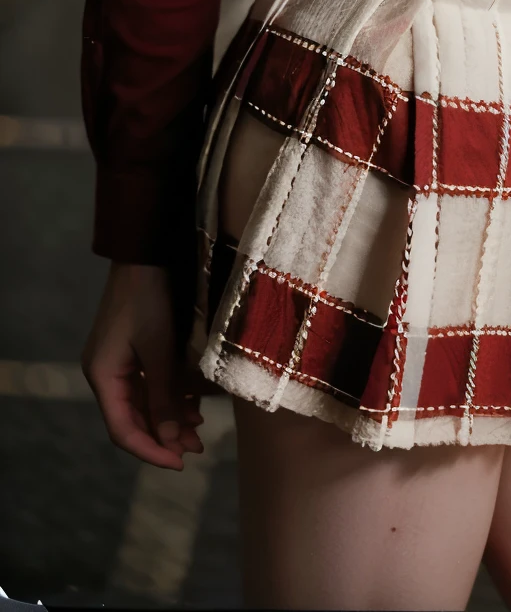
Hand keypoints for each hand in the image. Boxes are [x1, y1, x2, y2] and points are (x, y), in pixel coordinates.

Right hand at [82, 261, 204, 469]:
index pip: (123, 430)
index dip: (150, 451)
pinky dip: (169, 397)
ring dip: (170, 418)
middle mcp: (106, 374)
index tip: (179, 464)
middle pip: (133, 420)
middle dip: (164, 436)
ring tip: (199, 431)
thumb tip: (169, 441)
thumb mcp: (159, 350)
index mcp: (103, 376)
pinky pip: (149, 386)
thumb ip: (163, 397)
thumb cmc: (150, 300)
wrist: (146, 254)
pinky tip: (193, 406)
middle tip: (197, 448)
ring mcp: (118, 363)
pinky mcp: (132, 352)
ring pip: (143, 404)